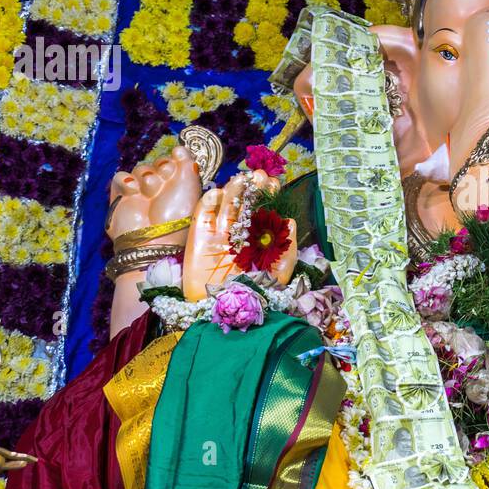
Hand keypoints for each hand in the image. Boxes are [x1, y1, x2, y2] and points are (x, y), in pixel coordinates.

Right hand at [107, 146, 200, 244]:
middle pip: (157, 162)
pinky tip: (134, 191)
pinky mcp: (122, 196)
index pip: (173, 161)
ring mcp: (141, 192)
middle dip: (162, 168)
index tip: (176, 166)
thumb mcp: (189, 186)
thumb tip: (178, 147)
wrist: (154, 238)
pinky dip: (127, 181)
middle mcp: (161, 188)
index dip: (174, 160)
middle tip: (165, 178)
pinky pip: (121, 177)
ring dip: (147, 178)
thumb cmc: (177, 215)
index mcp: (179, 186)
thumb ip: (187, 163)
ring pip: (140, 169)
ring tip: (151, 193)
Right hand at [182, 171, 298, 300]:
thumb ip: (287, 250)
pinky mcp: (197, 239)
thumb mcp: (278, 275)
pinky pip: (202, 216)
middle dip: (251, 187)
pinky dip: (208, 203)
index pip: (262, 208)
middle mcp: (236, 233)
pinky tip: (218, 193)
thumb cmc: (253, 296)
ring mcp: (217, 234)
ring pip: (224, 204)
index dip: (267, 194)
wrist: (223, 313)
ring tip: (244, 179)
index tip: (275, 184)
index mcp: (255, 237)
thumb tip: (291, 221)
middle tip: (260, 175)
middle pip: (243, 201)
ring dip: (233, 189)